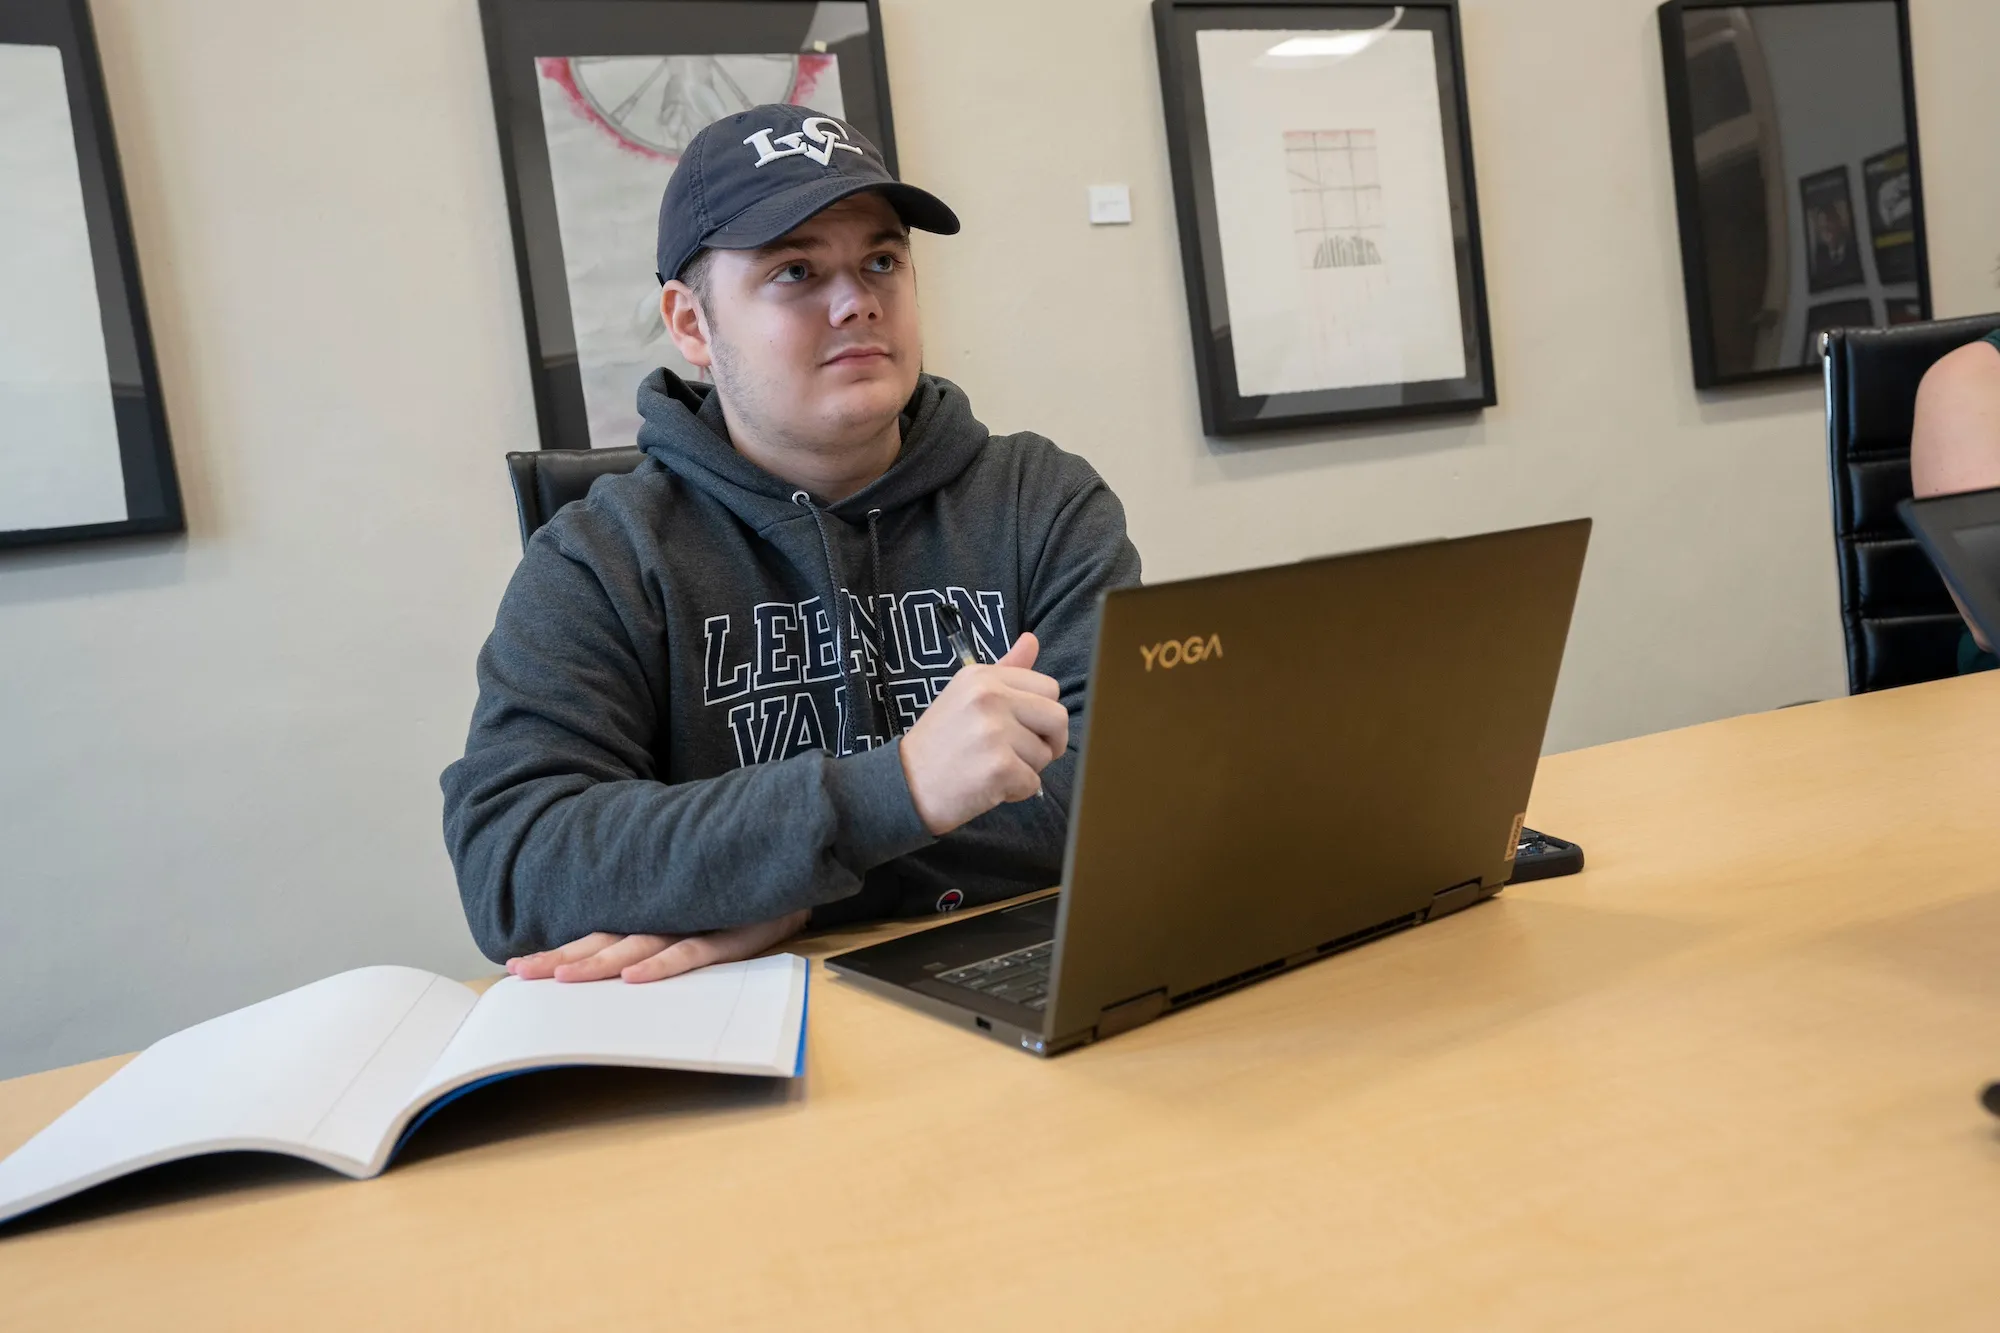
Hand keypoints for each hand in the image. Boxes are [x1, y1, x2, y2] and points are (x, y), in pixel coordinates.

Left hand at [505, 909, 809, 983]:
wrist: (794, 861)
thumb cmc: (741, 891)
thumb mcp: (696, 905)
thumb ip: (661, 926)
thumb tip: (616, 955)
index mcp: (654, 911)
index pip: (597, 934)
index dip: (558, 948)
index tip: (514, 966)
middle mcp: (667, 915)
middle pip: (606, 941)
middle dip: (561, 959)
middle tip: (519, 973)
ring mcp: (696, 922)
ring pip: (638, 946)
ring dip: (599, 963)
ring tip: (562, 976)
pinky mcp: (729, 932)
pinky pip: (691, 951)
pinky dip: (662, 965)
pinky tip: (633, 978)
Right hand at [899, 631, 1067, 836]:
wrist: (905, 785)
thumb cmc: (941, 742)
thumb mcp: (966, 695)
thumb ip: (1006, 669)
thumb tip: (1032, 640)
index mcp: (983, 676)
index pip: (1048, 688)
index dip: (1041, 714)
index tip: (1020, 728)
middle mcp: (989, 697)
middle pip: (1057, 718)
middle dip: (1046, 742)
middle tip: (1017, 754)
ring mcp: (994, 732)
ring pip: (1045, 754)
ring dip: (1026, 769)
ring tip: (990, 768)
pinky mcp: (998, 768)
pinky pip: (1034, 783)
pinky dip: (1016, 791)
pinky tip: (988, 786)